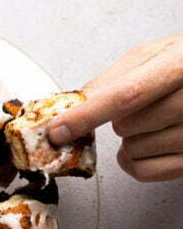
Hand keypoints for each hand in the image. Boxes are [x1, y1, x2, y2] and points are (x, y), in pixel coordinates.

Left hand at [47, 35, 182, 181]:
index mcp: (181, 66)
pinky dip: (134, 162)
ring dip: (129, 141)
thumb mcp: (154, 56)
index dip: (87, 115)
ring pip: (133, 151)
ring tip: (153, 122)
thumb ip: (115, 78)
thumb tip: (75, 103)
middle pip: (126, 126)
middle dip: (118, 120)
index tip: (58, 130)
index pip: (127, 95)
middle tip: (142, 107)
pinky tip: (147, 144)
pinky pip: (144, 172)